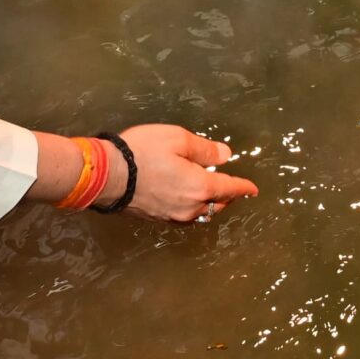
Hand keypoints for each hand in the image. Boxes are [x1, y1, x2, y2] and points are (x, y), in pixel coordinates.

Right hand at [112, 125, 259, 222]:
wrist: (106, 176)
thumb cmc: (143, 152)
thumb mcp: (178, 139)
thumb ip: (205, 150)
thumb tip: (226, 155)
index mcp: (200, 187)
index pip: (230, 189)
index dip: (243, 187)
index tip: (253, 189)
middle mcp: (190, 207)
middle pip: (217, 205)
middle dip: (227, 197)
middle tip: (232, 188)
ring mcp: (172, 216)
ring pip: (200, 213)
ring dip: (209, 204)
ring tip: (211, 193)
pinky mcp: (157, 218)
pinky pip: (184, 215)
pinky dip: (192, 207)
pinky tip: (187, 198)